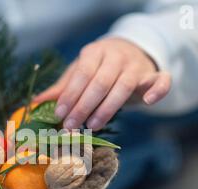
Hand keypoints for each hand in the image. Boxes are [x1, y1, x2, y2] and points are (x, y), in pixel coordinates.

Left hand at [35, 38, 170, 130]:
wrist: (130, 52)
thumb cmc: (99, 68)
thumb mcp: (79, 73)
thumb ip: (62, 88)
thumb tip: (35, 103)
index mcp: (95, 53)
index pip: (82, 74)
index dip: (70, 95)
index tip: (59, 114)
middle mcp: (116, 56)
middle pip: (100, 82)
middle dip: (83, 106)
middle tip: (71, 127)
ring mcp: (137, 65)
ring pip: (124, 86)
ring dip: (108, 108)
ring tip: (93, 126)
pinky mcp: (154, 75)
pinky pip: (162, 80)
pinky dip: (158, 90)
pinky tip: (148, 103)